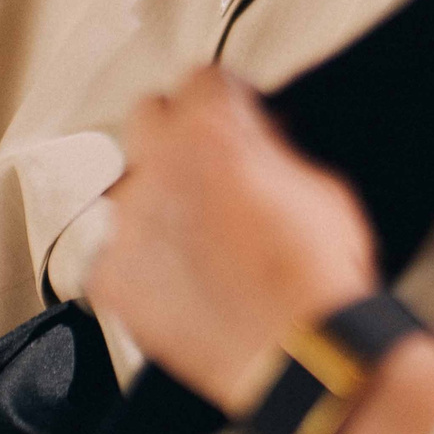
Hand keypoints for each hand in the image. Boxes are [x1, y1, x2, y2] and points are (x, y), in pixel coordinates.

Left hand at [94, 67, 380, 414]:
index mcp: (212, 132)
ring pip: (127, 188)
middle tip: (205, 161)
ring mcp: (128, 224)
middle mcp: (159, 167)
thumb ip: (275, 151)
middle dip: (174, 130)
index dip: (225, 97)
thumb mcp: (321, 186)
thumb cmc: (318, 276)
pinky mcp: (112, 279)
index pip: (202, 77)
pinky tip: (177, 283)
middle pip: (146, 115)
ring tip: (195, 234)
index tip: (235, 114)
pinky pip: (113, 254)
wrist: (302, 355)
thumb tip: (262, 143)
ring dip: (155, 199)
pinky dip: (139, 264)